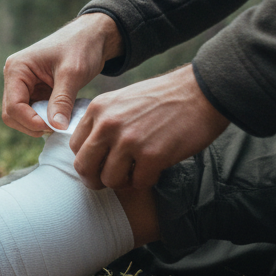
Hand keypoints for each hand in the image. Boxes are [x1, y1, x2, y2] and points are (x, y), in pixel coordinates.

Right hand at [2, 13, 122, 135]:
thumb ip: (62, 100)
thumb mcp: (72, 73)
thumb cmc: (81, 47)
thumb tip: (56, 127)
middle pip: (12, 114)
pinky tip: (61, 117)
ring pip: (20, 116)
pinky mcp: (34, 91)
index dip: (31, 121)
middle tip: (57, 128)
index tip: (54, 127)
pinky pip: (32, 113)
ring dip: (38, 124)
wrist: (92, 36)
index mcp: (17, 68)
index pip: (13, 106)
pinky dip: (44, 120)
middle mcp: (15, 77)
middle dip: (32, 125)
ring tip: (60, 122)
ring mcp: (23, 85)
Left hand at [69, 64, 229, 189]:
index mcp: (98, 109)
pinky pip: (138, 183)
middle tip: (113, 179)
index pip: (75, 146)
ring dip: (124, 182)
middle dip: (96, 180)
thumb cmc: (163, 98)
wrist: (200, 92)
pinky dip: (147, 181)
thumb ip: (103, 121)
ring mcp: (129, 140)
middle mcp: (108, 124)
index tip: (101, 164)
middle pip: (84, 167)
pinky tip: (156, 169)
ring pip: (110, 180)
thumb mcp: (122, 100)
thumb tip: (92, 150)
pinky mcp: (152, 155)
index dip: (88, 160)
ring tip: (137, 173)